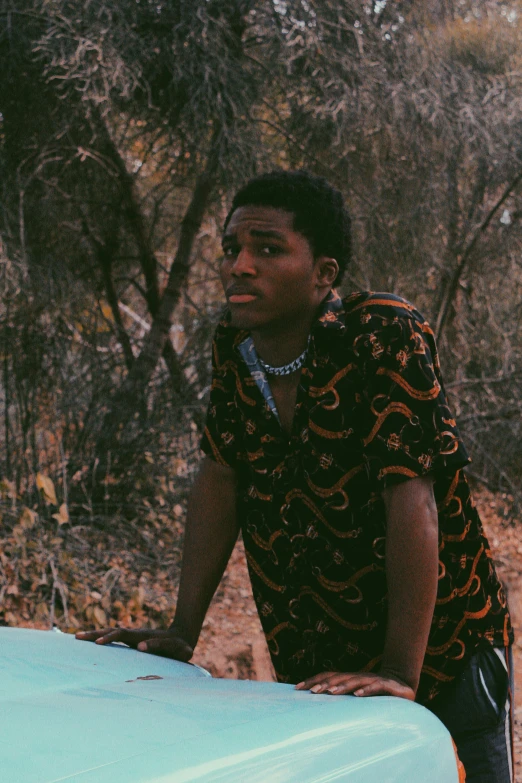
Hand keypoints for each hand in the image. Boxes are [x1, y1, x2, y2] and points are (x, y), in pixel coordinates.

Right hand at [75, 627, 193, 660]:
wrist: (183, 637)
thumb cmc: (180, 647)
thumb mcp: (176, 648)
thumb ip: (160, 646)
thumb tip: (140, 647)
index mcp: (143, 636)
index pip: (122, 634)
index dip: (110, 638)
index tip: (99, 643)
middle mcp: (135, 635)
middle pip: (111, 630)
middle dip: (95, 634)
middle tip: (77, 637)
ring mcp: (132, 637)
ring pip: (110, 633)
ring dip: (95, 635)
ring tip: (77, 638)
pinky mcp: (132, 641)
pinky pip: (114, 639)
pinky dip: (101, 639)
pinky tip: (90, 644)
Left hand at [295, 671, 414, 699]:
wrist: (404, 685)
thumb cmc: (377, 694)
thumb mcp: (357, 696)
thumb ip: (342, 698)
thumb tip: (317, 704)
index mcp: (349, 679)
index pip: (328, 677)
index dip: (314, 680)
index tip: (297, 688)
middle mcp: (358, 677)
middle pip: (339, 678)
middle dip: (324, 684)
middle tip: (311, 692)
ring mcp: (373, 680)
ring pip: (355, 681)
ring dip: (342, 686)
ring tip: (330, 693)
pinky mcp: (388, 686)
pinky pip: (376, 687)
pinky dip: (367, 690)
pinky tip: (358, 695)